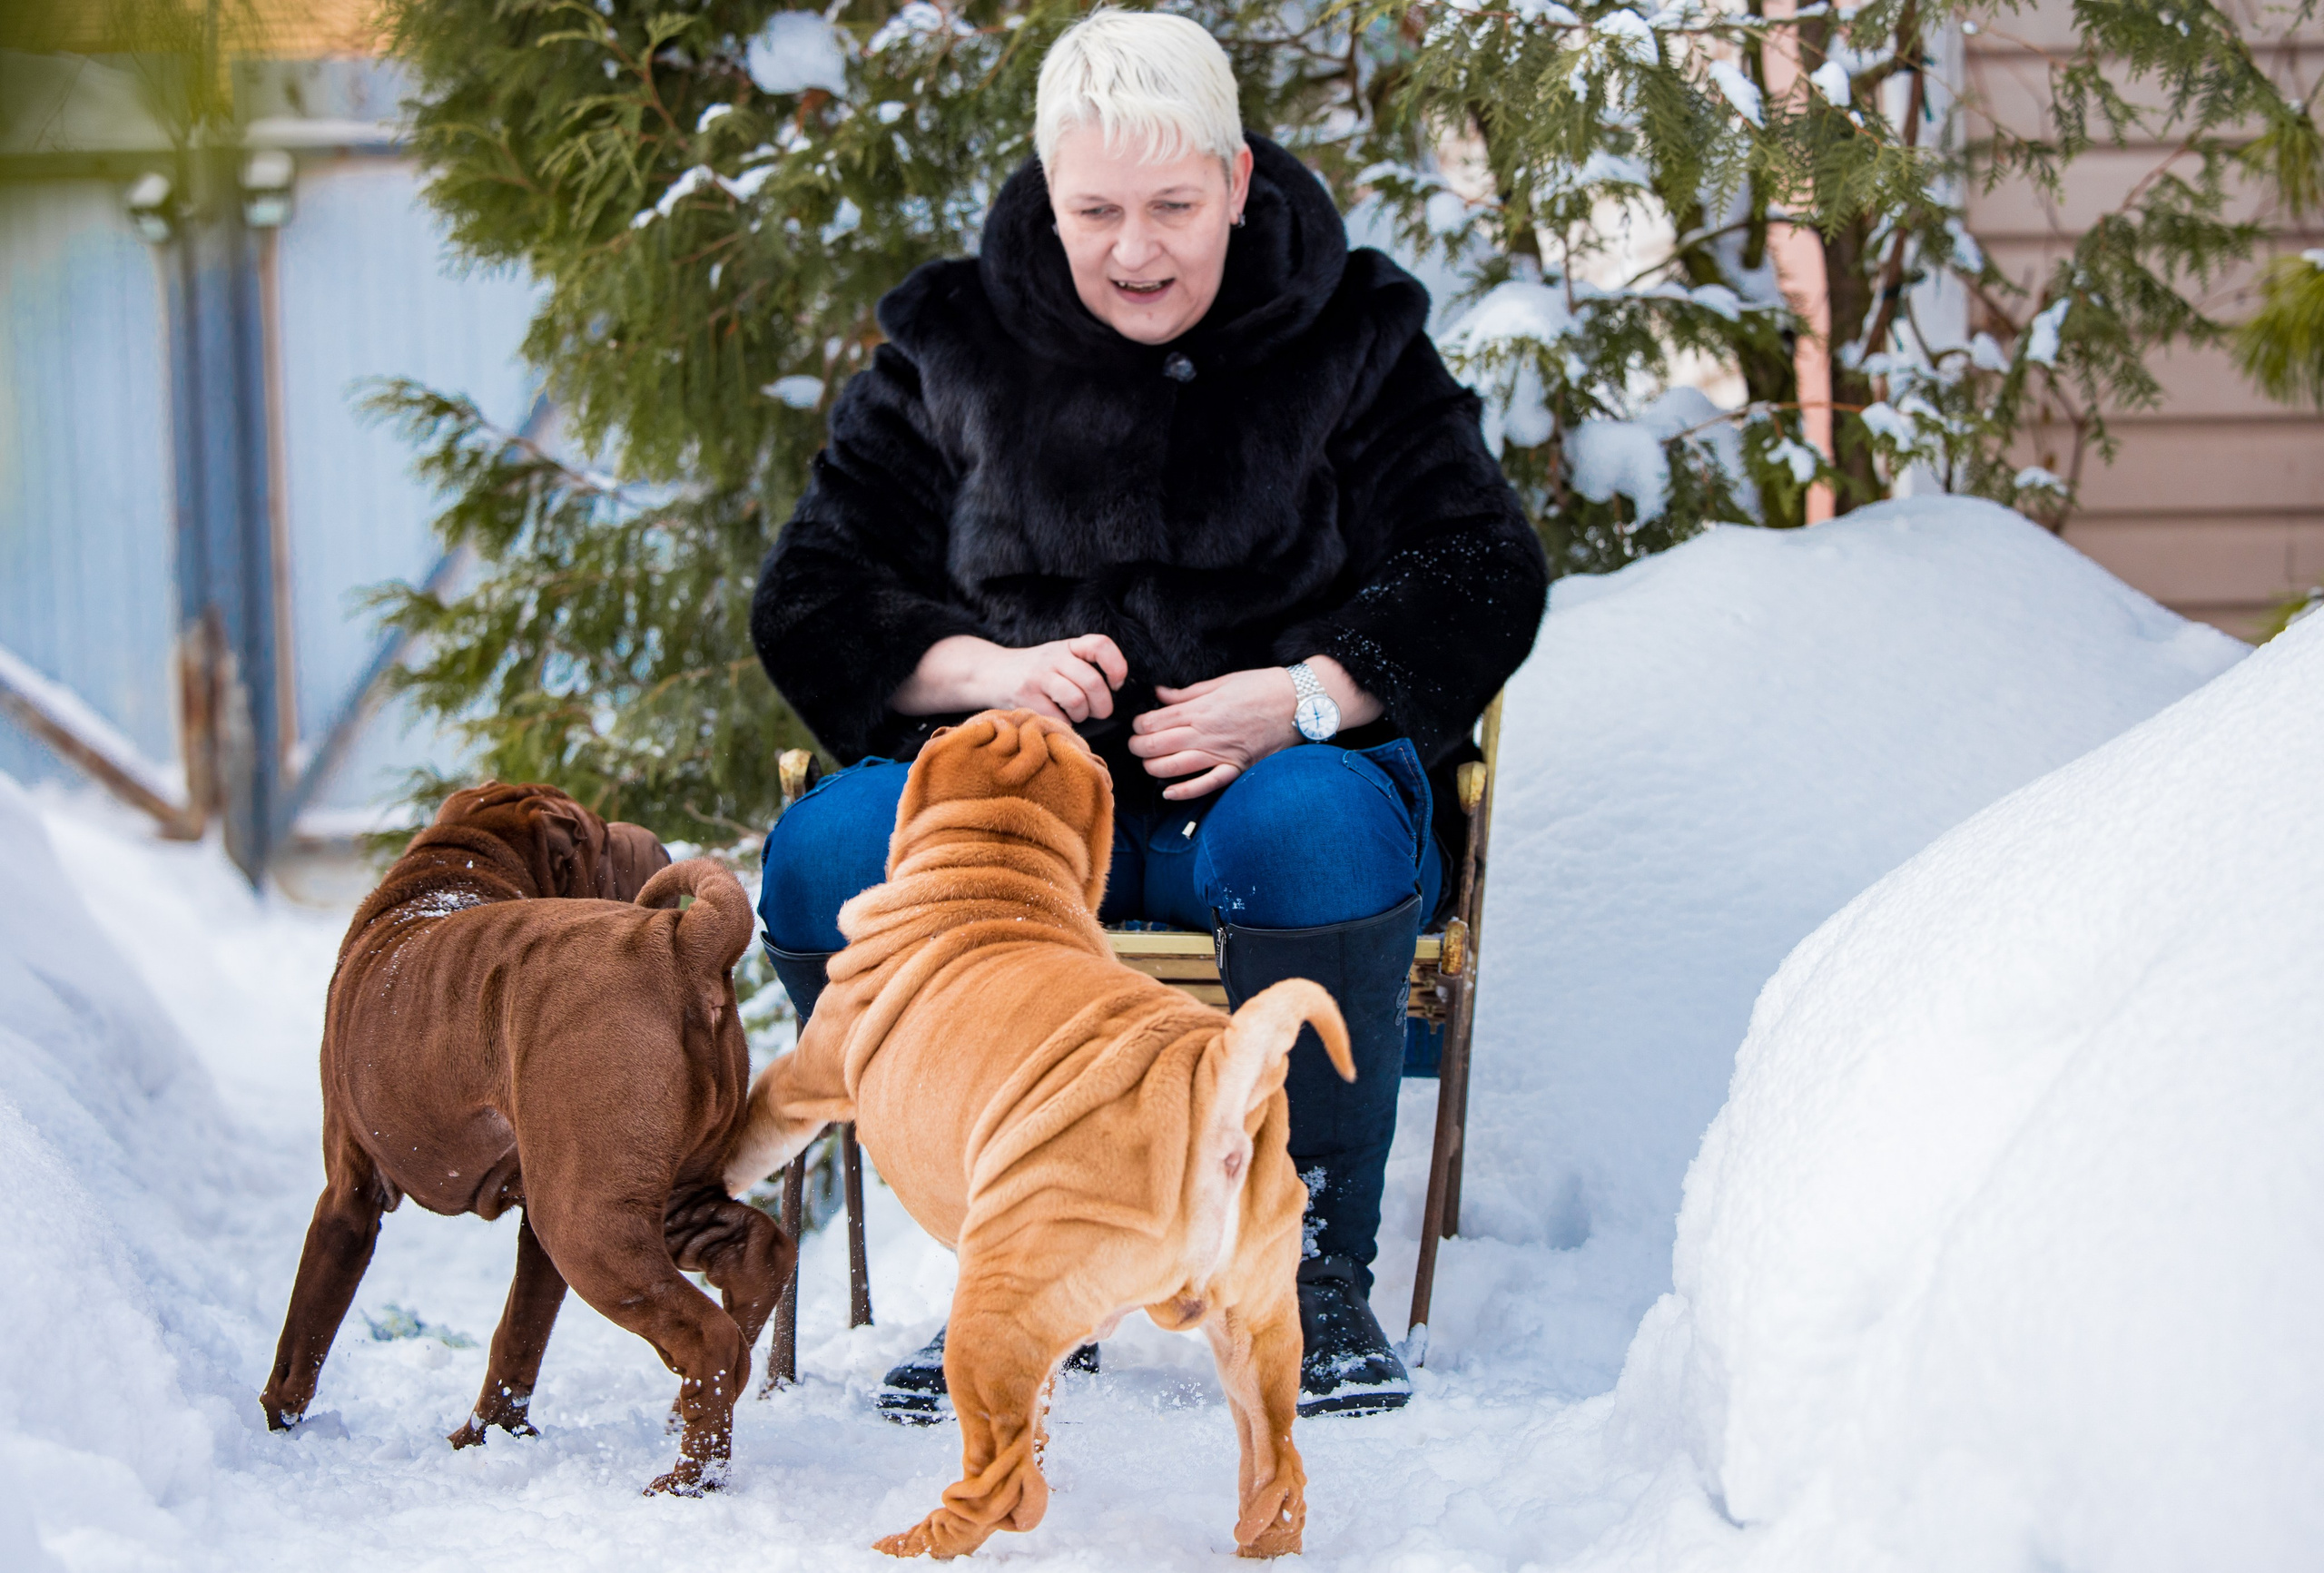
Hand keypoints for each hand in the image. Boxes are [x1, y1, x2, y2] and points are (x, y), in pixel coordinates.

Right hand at [892, 634, 1128, 723]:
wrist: (989, 673)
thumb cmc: (1033, 671)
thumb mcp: (1057, 657)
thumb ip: (1083, 665)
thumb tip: (1113, 693)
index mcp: (1067, 646)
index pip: (1101, 645)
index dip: (1116, 665)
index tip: (1116, 683)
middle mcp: (1054, 657)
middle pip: (1093, 681)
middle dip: (1103, 704)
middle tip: (1099, 711)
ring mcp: (1038, 676)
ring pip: (1077, 699)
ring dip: (1082, 715)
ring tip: (1076, 715)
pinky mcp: (1025, 696)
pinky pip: (1057, 716)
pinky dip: (1062, 724)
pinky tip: (1056, 719)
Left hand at [1128, 657, 1384, 800]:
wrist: (1299, 702)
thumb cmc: (1263, 688)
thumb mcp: (1222, 681)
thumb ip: (1188, 693)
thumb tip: (1160, 694)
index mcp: (1201, 708)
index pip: (1154, 721)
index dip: (1138, 725)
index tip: (1136, 725)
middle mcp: (1206, 733)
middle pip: (1156, 745)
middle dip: (1138, 747)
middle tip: (1135, 745)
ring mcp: (1221, 753)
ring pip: (1174, 766)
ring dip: (1153, 767)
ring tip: (1148, 764)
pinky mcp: (1236, 768)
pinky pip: (1206, 784)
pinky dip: (1185, 791)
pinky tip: (1168, 793)